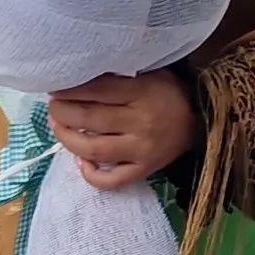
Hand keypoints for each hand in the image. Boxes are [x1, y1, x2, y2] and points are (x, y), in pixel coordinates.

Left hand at [49, 71, 195, 190]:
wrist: (202, 120)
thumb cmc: (168, 92)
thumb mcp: (148, 73)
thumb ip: (118, 76)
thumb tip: (77, 77)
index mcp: (142, 92)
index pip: (95, 90)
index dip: (69, 90)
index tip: (55, 88)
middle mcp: (141, 122)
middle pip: (89, 119)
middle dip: (62, 112)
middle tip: (53, 107)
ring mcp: (142, 150)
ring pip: (93, 149)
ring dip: (67, 139)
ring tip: (58, 128)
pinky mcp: (144, 170)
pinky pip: (112, 180)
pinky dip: (90, 174)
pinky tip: (80, 161)